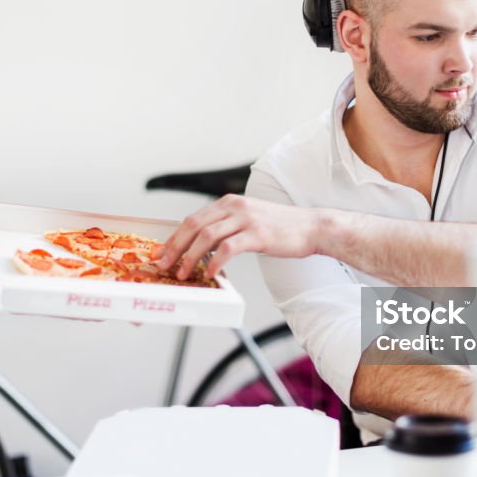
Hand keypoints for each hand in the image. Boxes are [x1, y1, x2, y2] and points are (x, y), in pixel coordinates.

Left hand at [158, 195, 323, 279]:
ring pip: (206, 237)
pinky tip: (212, 274)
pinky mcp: (257, 234)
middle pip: (194, 225)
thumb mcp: (249, 220)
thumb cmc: (281, 228)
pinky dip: (215, 262)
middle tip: (165, 265)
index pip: (193, 219)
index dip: (175, 237)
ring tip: (184, 273)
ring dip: (190, 257)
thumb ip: (227, 228)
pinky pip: (228, 248)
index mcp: (229, 202)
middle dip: (175, 247)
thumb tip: (203, 247)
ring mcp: (246, 219)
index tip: (164, 253)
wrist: (312, 227)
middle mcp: (234, 206)